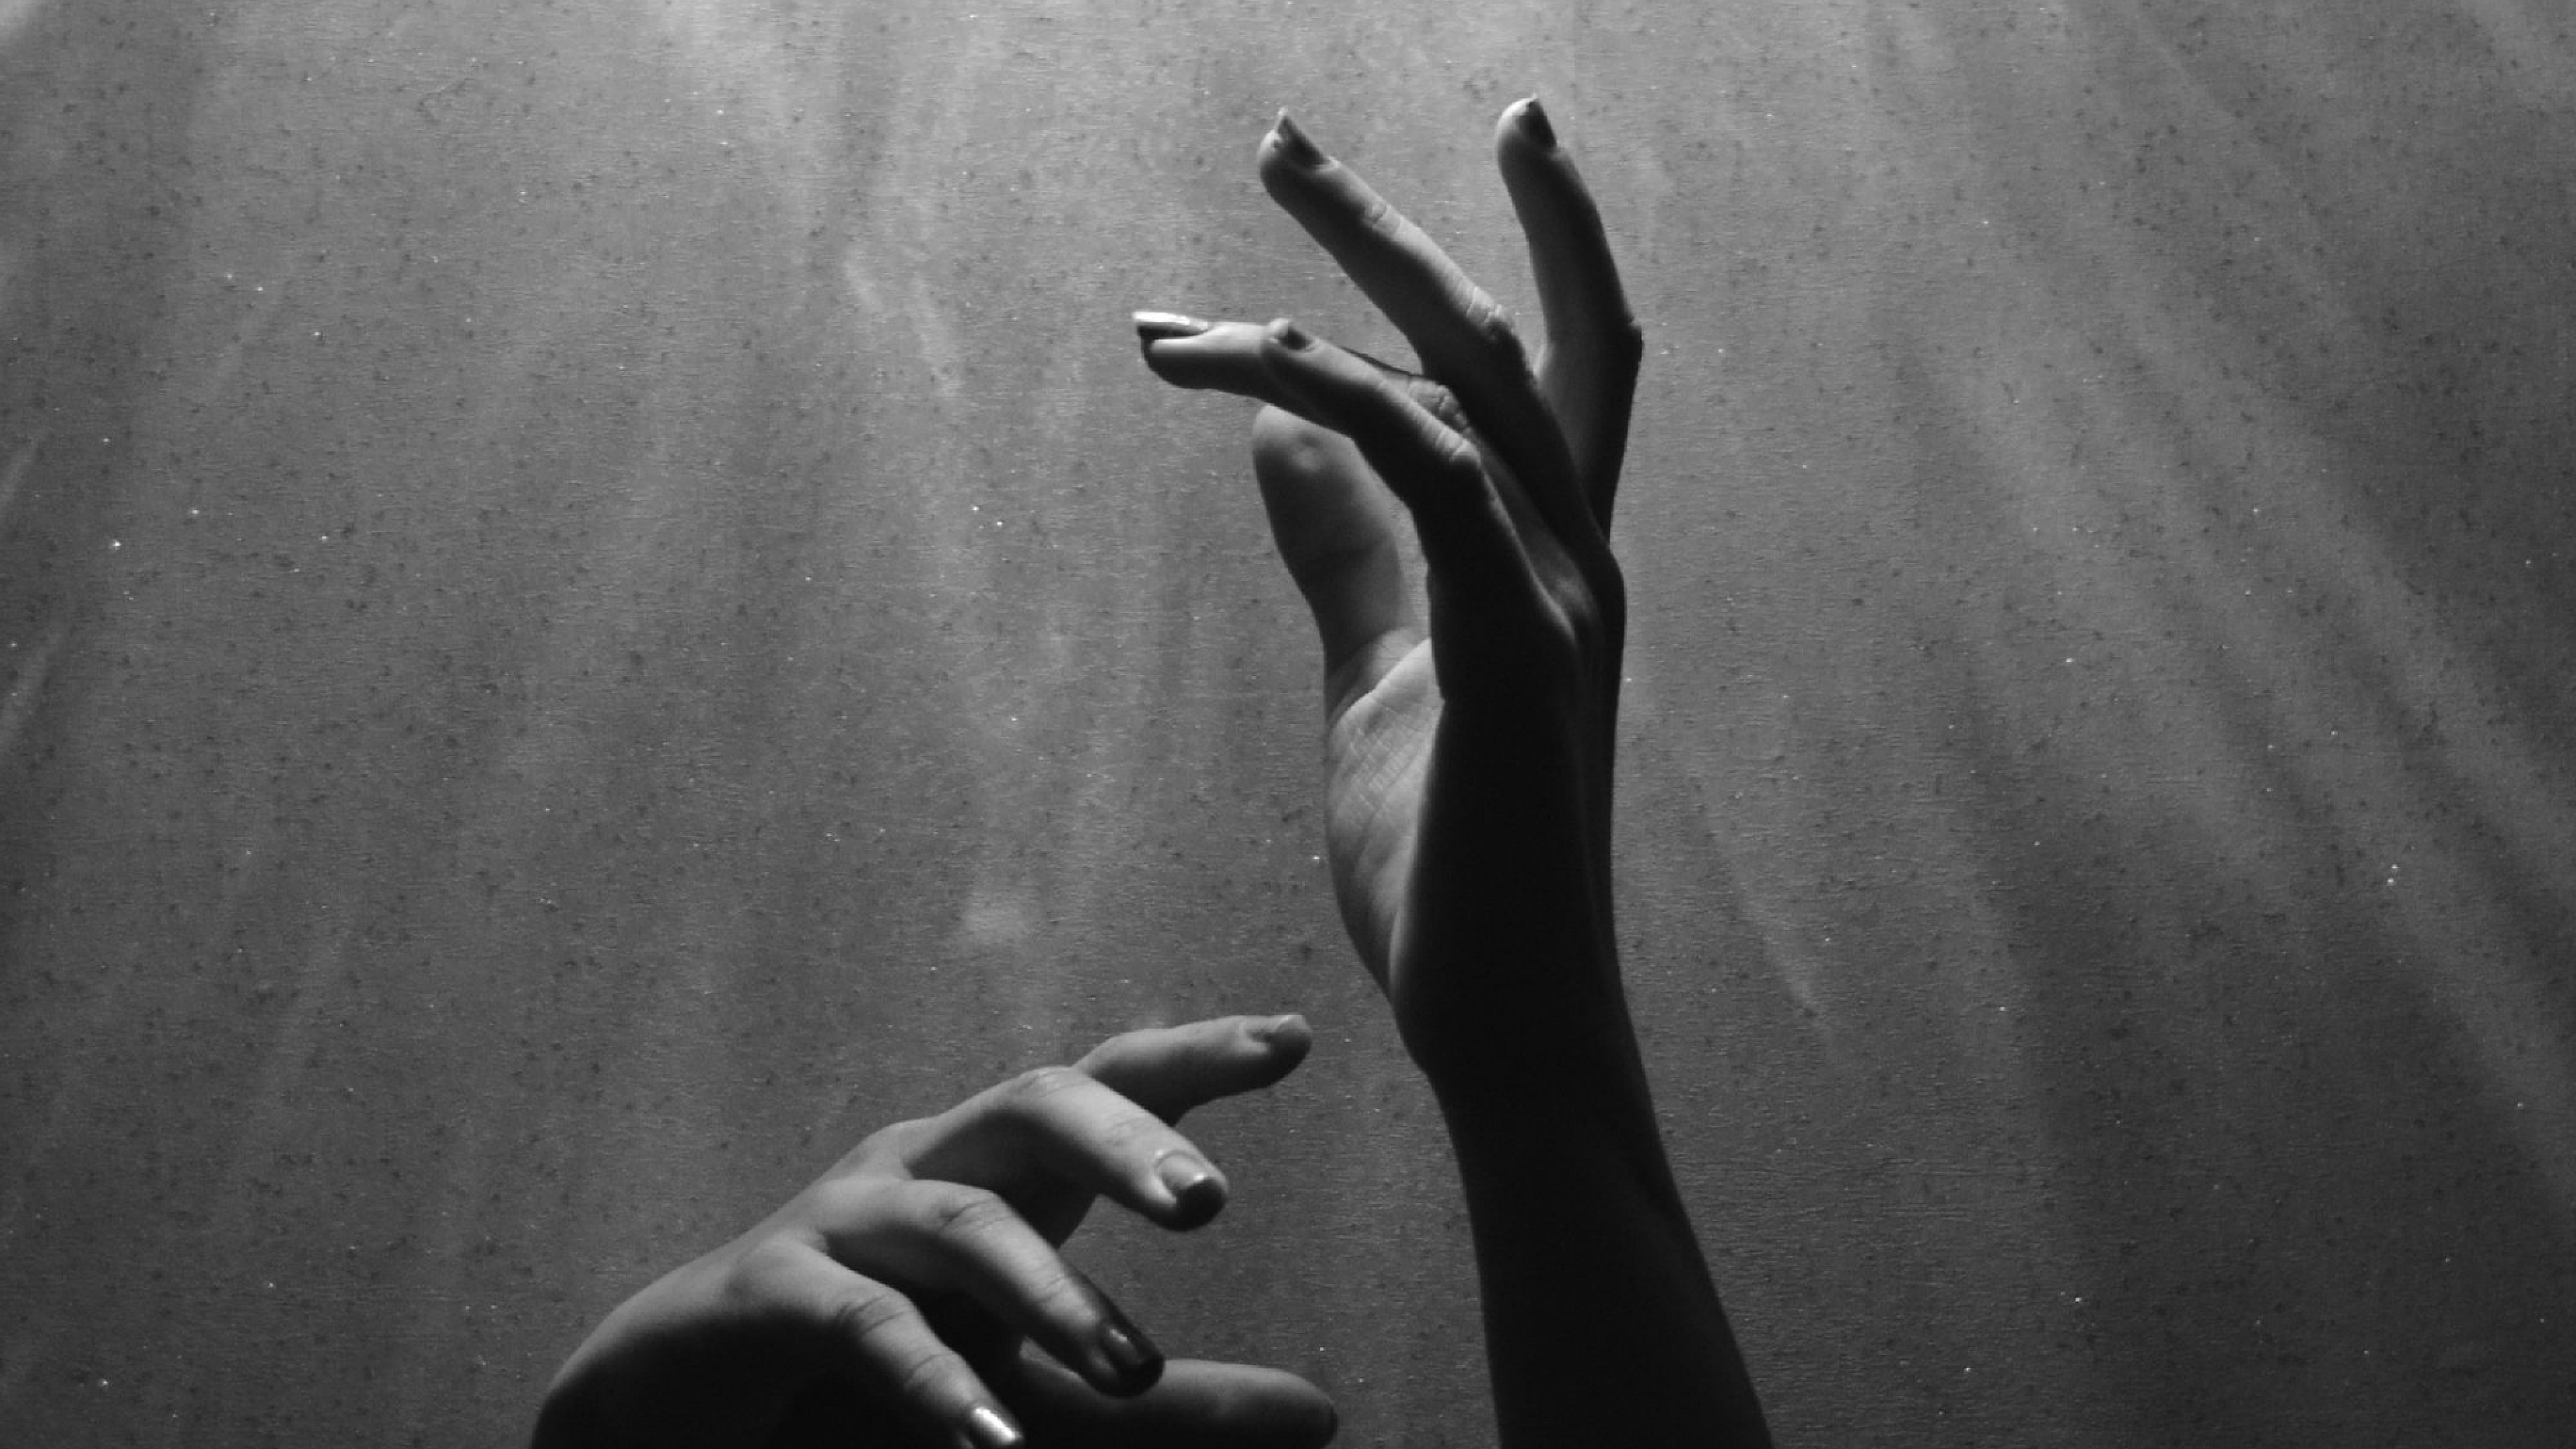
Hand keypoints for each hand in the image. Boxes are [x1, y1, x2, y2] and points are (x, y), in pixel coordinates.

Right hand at [534, 1015, 1335, 1448]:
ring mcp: (841, 1222)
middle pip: (1033, 1103)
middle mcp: (923, 1167)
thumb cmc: (872, 1390)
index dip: (1193, 1056)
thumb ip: (1171, 1411)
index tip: (1295, 1037)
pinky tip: (993, 1441)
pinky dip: (932, 1379)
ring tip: (1129, 1371)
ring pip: (959, 1222)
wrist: (682, 1419)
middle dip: (1124, 1138)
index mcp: (995, 1173)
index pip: (1104, 1086)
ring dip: (1049, 1296)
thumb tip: (1324, 1415)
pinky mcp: (767, 1294)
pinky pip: (860, 1321)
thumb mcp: (1042, 1399)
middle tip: (1209, 1201)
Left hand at [1135, 101, 1643, 1091]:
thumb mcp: (1376, 681)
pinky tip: (1241, 367)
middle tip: (1279, 139)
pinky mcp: (1516, 653)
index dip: (1433, 273)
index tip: (1276, 239)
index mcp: (1552, 563)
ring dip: (1352, 280)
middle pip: (1517, 333)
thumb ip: (1342, 555)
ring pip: (1475, 378)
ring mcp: (1561, 600)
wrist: (1499, 1022)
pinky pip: (1434, 473)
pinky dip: (1341, 398)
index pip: (1536, 369)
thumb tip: (1275, 430)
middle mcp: (1576, 557)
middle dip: (1403, 224)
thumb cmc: (1448, 868)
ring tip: (1231, 223)